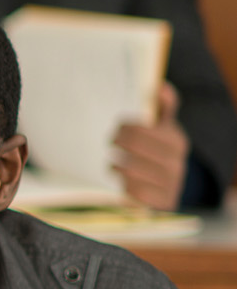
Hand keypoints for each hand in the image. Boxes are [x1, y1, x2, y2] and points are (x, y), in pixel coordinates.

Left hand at [113, 82, 189, 210]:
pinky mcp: (162, 202)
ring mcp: (171, 184)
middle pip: (133, 149)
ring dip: (116, 166)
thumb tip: (161, 86)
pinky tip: (122, 179)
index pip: (140, 131)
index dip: (123, 129)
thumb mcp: (165, 128)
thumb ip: (164, 107)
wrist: (173, 184)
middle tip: (111, 143)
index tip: (116, 131)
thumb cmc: (161, 150)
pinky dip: (124, 184)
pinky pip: (134, 192)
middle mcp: (176, 162)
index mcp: (176, 141)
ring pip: (130, 171)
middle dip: (117, 144)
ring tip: (114, 163)